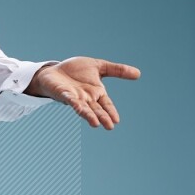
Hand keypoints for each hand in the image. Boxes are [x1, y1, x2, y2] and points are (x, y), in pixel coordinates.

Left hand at [25, 57, 140, 128]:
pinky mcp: (63, 94)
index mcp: (96, 93)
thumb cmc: (75, 70)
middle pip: (96, 109)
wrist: (55, 70)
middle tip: (109, 127)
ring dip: (89, 115)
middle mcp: (86, 98)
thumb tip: (139, 74)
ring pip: (83, 108)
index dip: (110, 112)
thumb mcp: (99, 67)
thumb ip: (116, 70)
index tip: (116, 121)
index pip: (106, 104)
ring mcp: (75, 97)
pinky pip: (70, 99)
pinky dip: (74, 103)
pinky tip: (78, 107)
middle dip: (102, 117)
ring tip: (95, 124)